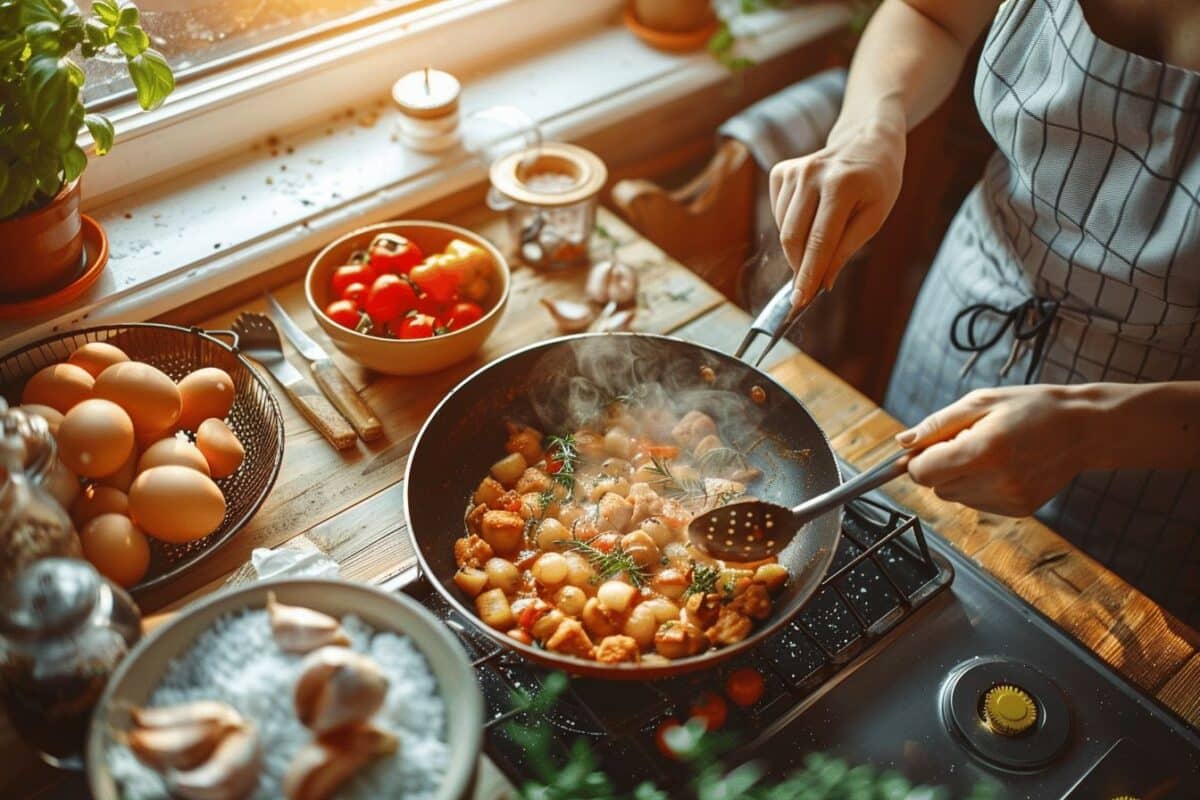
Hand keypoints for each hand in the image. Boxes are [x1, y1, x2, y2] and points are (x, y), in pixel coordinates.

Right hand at [768, 112, 904, 309]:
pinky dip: (791, 228)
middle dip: (799, 266)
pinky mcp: (781, 172)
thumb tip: (822, 282)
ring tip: (822, 238)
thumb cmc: (877, 182)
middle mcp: (812, 174)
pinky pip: (778, 215)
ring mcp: (793, 171)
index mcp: (842, 184)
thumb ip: (846, 249)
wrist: (867, 140)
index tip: (799, 302)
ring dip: (798, 247)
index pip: (819, 241)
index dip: (808, 274)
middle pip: (793, 237)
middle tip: (809, 284)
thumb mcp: (875, 217)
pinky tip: (811, 217)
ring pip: (782, 229)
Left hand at [896, 386, 1100, 516]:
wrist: (1083, 428)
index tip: (931, 444)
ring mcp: (1008, 499)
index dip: (918, 458)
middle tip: (969, 440)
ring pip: (954, 496)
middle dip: (940, 465)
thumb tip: (903, 442)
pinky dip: (980, 486)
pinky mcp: (1018, 510)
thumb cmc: (1032, 408)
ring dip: (960, 476)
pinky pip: (977, 502)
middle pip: (935, 487)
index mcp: (981, 451)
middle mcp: (995, 481)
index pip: (921, 473)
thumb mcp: (980, 403)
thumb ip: (937, 425)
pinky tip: (1003, 466)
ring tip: (991, 452)